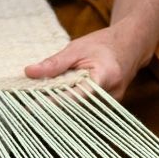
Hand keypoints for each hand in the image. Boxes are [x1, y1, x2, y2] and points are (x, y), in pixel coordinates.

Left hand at [24, 26, 151, 99]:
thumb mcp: (77, 48)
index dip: (53, 103)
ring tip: (35, 106)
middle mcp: (111, 95)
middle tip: (26, 107)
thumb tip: (29, 72)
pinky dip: (67, 108)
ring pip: (79, 113)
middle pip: (76, 109)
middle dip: (51, 109)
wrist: (132, 46)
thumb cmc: (104, 44)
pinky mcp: (105, 108)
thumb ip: (54, 62)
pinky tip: (51, 105)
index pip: (75, 97)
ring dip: (58, 110)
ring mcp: (110, 105)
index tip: (31, 105)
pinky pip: (83, 111)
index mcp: (105, 76)